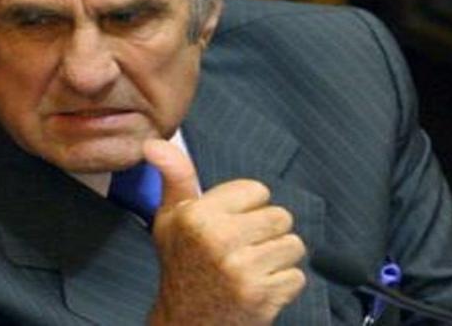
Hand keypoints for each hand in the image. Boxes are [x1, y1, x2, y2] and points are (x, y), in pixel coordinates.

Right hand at [144, 139, 306, 325]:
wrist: (187, 322)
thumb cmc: (181, 263)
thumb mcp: (170, 217)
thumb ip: (174, 176)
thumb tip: (154, 142)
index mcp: (198, 216)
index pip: (257, 190)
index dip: (246, 207)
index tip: (228, 224)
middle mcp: (219, 240)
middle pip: (280, 216)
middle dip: (266, 231)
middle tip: (242, 248)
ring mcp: (242, 270)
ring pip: (293, 245)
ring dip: (277, 258)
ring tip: (251, 267)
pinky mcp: (262, 296)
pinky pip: (297, 275)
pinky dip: (283, 284)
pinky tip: (258, 288)